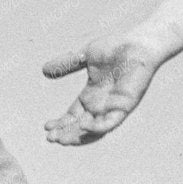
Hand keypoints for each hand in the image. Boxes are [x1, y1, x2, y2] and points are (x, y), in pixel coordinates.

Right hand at [42, 32, 163, 144]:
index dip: (60, 123)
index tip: (45, 127)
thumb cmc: (117, 47)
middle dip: (65, 134)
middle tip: (49, 139)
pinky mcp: (124, 107)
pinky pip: (110, 123)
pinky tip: (83, 127)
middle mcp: (101, 106)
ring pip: (94, 130)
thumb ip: (67, 64)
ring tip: (61, 140)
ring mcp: (113, 108)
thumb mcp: (85, 55)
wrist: (138, 43)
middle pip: (80, 127)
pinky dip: (97, 128)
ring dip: (78, 137)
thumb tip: (44, 70)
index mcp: (91, 96)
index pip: (73, 116)